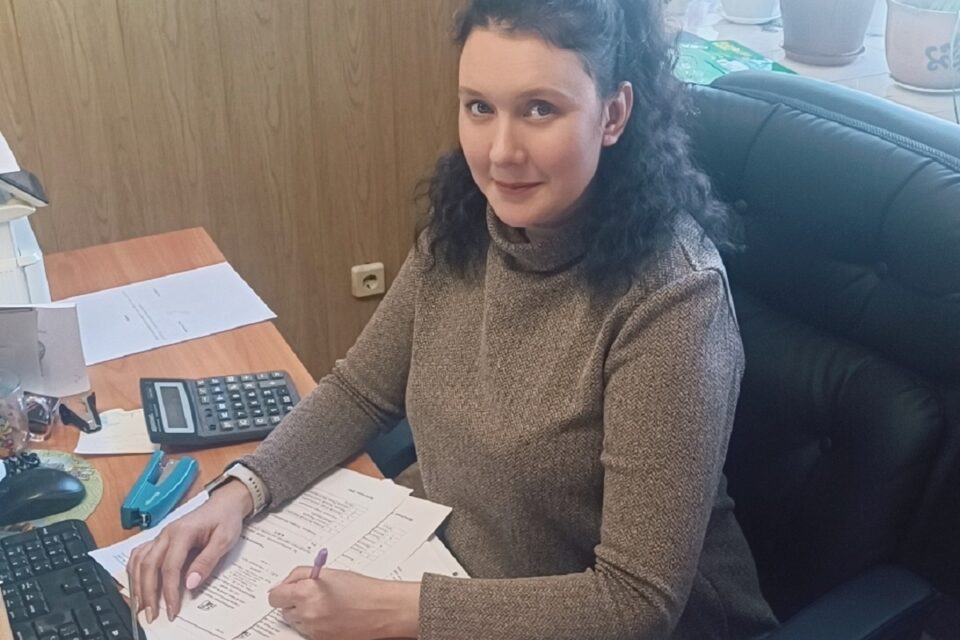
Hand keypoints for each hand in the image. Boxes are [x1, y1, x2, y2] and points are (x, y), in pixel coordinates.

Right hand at [127, 480, 251, 621]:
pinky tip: (136, 584)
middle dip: (148, 593)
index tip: (172, 610)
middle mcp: (166, 533)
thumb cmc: (225, 520)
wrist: (224, 504)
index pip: (170, 567)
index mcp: (182, 532)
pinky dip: (134, 571)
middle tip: (152, 614)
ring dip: (137, 585)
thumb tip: (190, 583)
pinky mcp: (159, 539)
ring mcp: (160, 536)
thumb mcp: (224, 540)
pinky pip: (139, 555)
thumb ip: (207, 561)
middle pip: (148, 566)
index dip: (169, 591)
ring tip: (141, 606)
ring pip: (139, 561)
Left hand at [268, 567, 419, 639]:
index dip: (282, 591)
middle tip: (314, 595)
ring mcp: (313, 631)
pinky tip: (332, 617)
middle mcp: (306, 614)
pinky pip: (308, 633)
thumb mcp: (330, 573)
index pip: (275, 596)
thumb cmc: (363, 590)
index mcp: (306, 592)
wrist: (383, 610)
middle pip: (284, 611)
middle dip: (295, 602)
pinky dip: (315, 626)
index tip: (287, 589)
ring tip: (327, 606)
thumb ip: (302, 575)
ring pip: (296, 623)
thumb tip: (284, 583)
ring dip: (305, 615)